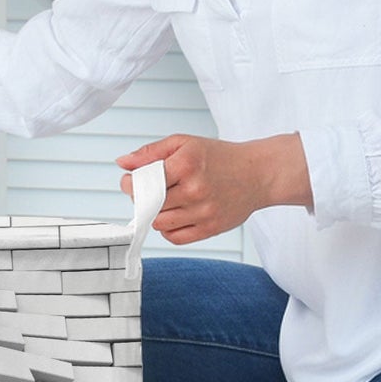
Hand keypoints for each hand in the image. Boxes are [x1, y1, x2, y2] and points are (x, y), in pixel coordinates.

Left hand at [116, 133, 311, 243]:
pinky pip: (175, 238)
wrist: (258, 173)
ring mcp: (204, 211)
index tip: (131, 181)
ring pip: (159, 223)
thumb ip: (151, 152)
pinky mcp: (211, 228)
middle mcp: (195, 189)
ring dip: (155, 214)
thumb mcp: (184, 144)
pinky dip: (169, 229)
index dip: (130, 184)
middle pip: (148, 205)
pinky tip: (176, 215)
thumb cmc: (219, 157)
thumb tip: (123, 163)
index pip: (142, 182)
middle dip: (142, 198)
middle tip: (150, 191)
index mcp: (186, 164)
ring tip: (165, 202)